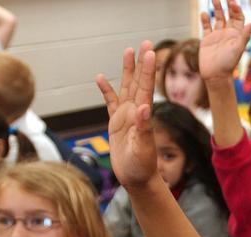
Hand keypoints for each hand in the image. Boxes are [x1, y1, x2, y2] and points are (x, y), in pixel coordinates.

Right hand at [96, 43, 158, 190]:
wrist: (137, 179)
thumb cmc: (142, 167)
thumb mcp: (143, 148)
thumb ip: (143, 128)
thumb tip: (144, 108)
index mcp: (142, 116)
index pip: (145, 88)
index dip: (147, 70)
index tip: (150, 52)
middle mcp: (135, 112)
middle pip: (137, 82)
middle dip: (140, 63)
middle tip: (144, 43)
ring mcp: (126, 116)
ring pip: (126, 88)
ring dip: (127, 71)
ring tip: (127, 51)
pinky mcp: (116, 124)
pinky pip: (110, 103)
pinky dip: (106, 91)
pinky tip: (101, 78)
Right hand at [197, 0, 250, 82]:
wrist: (215, 76)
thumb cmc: (228, 64)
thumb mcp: (237, 49)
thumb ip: (244, 36)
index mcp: (237, 35)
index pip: (239, 17)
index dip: (236, 9)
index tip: (232, 2)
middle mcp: (228, 33)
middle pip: (228, 15)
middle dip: (227, 6)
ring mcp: (217, 35)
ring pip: (217, 18)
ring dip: (216, 9)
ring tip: (214, 0)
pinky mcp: (207, 39)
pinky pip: (206, 26)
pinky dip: (205, 19)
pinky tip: (204, 13)